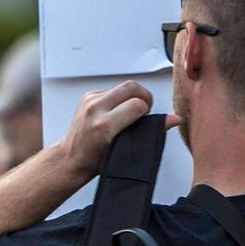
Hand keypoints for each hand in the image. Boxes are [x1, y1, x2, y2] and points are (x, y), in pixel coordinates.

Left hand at [56, 80, 176, 172]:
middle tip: (143, 111)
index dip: (147, 110)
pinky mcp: (87, 97)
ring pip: (123, 86)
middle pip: (131, 87)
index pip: (138, 104)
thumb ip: (151, 131)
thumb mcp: (126, 149)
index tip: (145, 119)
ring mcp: (89, 101)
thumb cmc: (95, 159)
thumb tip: (173, 119)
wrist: (71, 158)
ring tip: (131, 112)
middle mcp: (95, 109)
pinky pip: (112, 89)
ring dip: (131, 97)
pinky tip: (118, 111)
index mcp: (104, 124)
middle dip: (144, 97)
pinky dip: (120, 98)